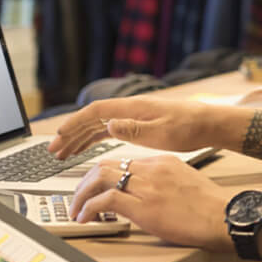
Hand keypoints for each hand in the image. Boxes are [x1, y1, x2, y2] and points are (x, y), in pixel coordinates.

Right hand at [47, 97, 215, 158]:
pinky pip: (109, 130)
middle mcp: (129, 109)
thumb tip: (109, 125)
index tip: (59, 137)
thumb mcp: (161, 132)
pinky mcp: (138, 124)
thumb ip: (134, 129)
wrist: (208, 123)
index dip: (74, 124)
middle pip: (92, 119)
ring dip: (80, 138)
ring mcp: (133, 116)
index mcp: (133, 108)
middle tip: (53, 151)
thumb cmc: (188, 127)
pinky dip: (94, 139)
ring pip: (98, 126)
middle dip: (71, 134)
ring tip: (63, 153)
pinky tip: (85, 148)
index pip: (95, 112)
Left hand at [69, 156, 232, 250]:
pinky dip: (88, 208)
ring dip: (81, 195)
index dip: (104, 176)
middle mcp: (152, 169)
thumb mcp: (187, 182)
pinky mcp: (143, 206)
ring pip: (99, 179)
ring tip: (76, 209)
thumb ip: (165, 182)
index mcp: (163, 162)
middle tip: (79, 198)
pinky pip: (104, 200)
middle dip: (86, 183)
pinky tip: (85, 218)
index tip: (97, 188)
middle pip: (105, 166)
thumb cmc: (211, 206)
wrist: (223, 215)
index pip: (123, 162)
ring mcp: (147, 186)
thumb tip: (148, 195)